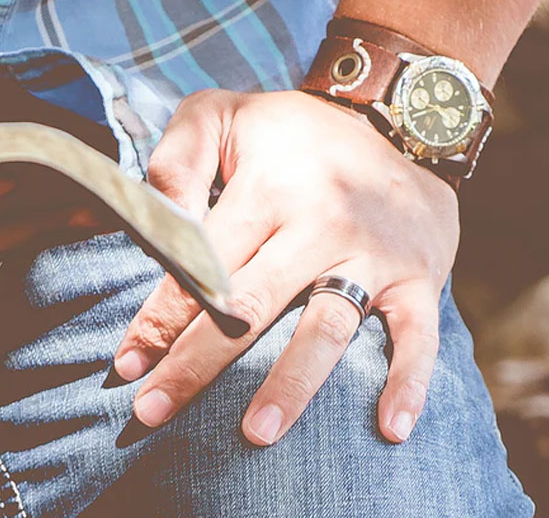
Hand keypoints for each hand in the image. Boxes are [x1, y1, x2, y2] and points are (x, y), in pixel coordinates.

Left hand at [112, 89, 458, 445]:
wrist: (404, 116)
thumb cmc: (292, 132)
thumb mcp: (223, 115)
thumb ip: (178, 161)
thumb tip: (153, 223)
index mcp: (269, 189)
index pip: (204, 263)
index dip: (161, 317)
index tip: (128, 365)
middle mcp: (322, 225)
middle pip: (252, 306)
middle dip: (199, 364)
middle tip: (153, 413)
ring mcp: (374, 256)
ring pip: (328, 329)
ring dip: (292, 384)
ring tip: (257, 433)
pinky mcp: (419, 278)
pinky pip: (418, 337)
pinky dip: (409, 384)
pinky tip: (390, 430)